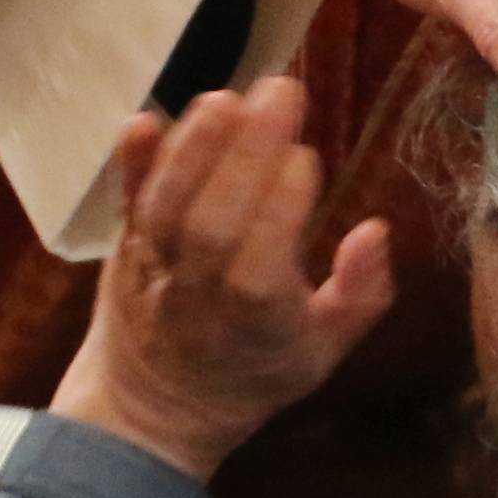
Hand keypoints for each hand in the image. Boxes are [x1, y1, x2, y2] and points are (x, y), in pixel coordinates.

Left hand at [49, 81, 396, 480]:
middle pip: (211, 226)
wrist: (151, 408)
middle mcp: (198, 299)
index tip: (307, 156)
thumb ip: (360, 294)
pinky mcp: (122, 248)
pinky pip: (124, 208)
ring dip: (195, 148)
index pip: (261, 267)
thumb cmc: (253, 371)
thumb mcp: (323, 352)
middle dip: (244, 155)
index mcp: (256, 329)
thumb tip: (376, 230)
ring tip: (228, 96)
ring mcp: (153, 272)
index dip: (281, 210)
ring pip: (167, 209)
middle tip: (282, 89)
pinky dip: (131, 166)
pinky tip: (143, 120)